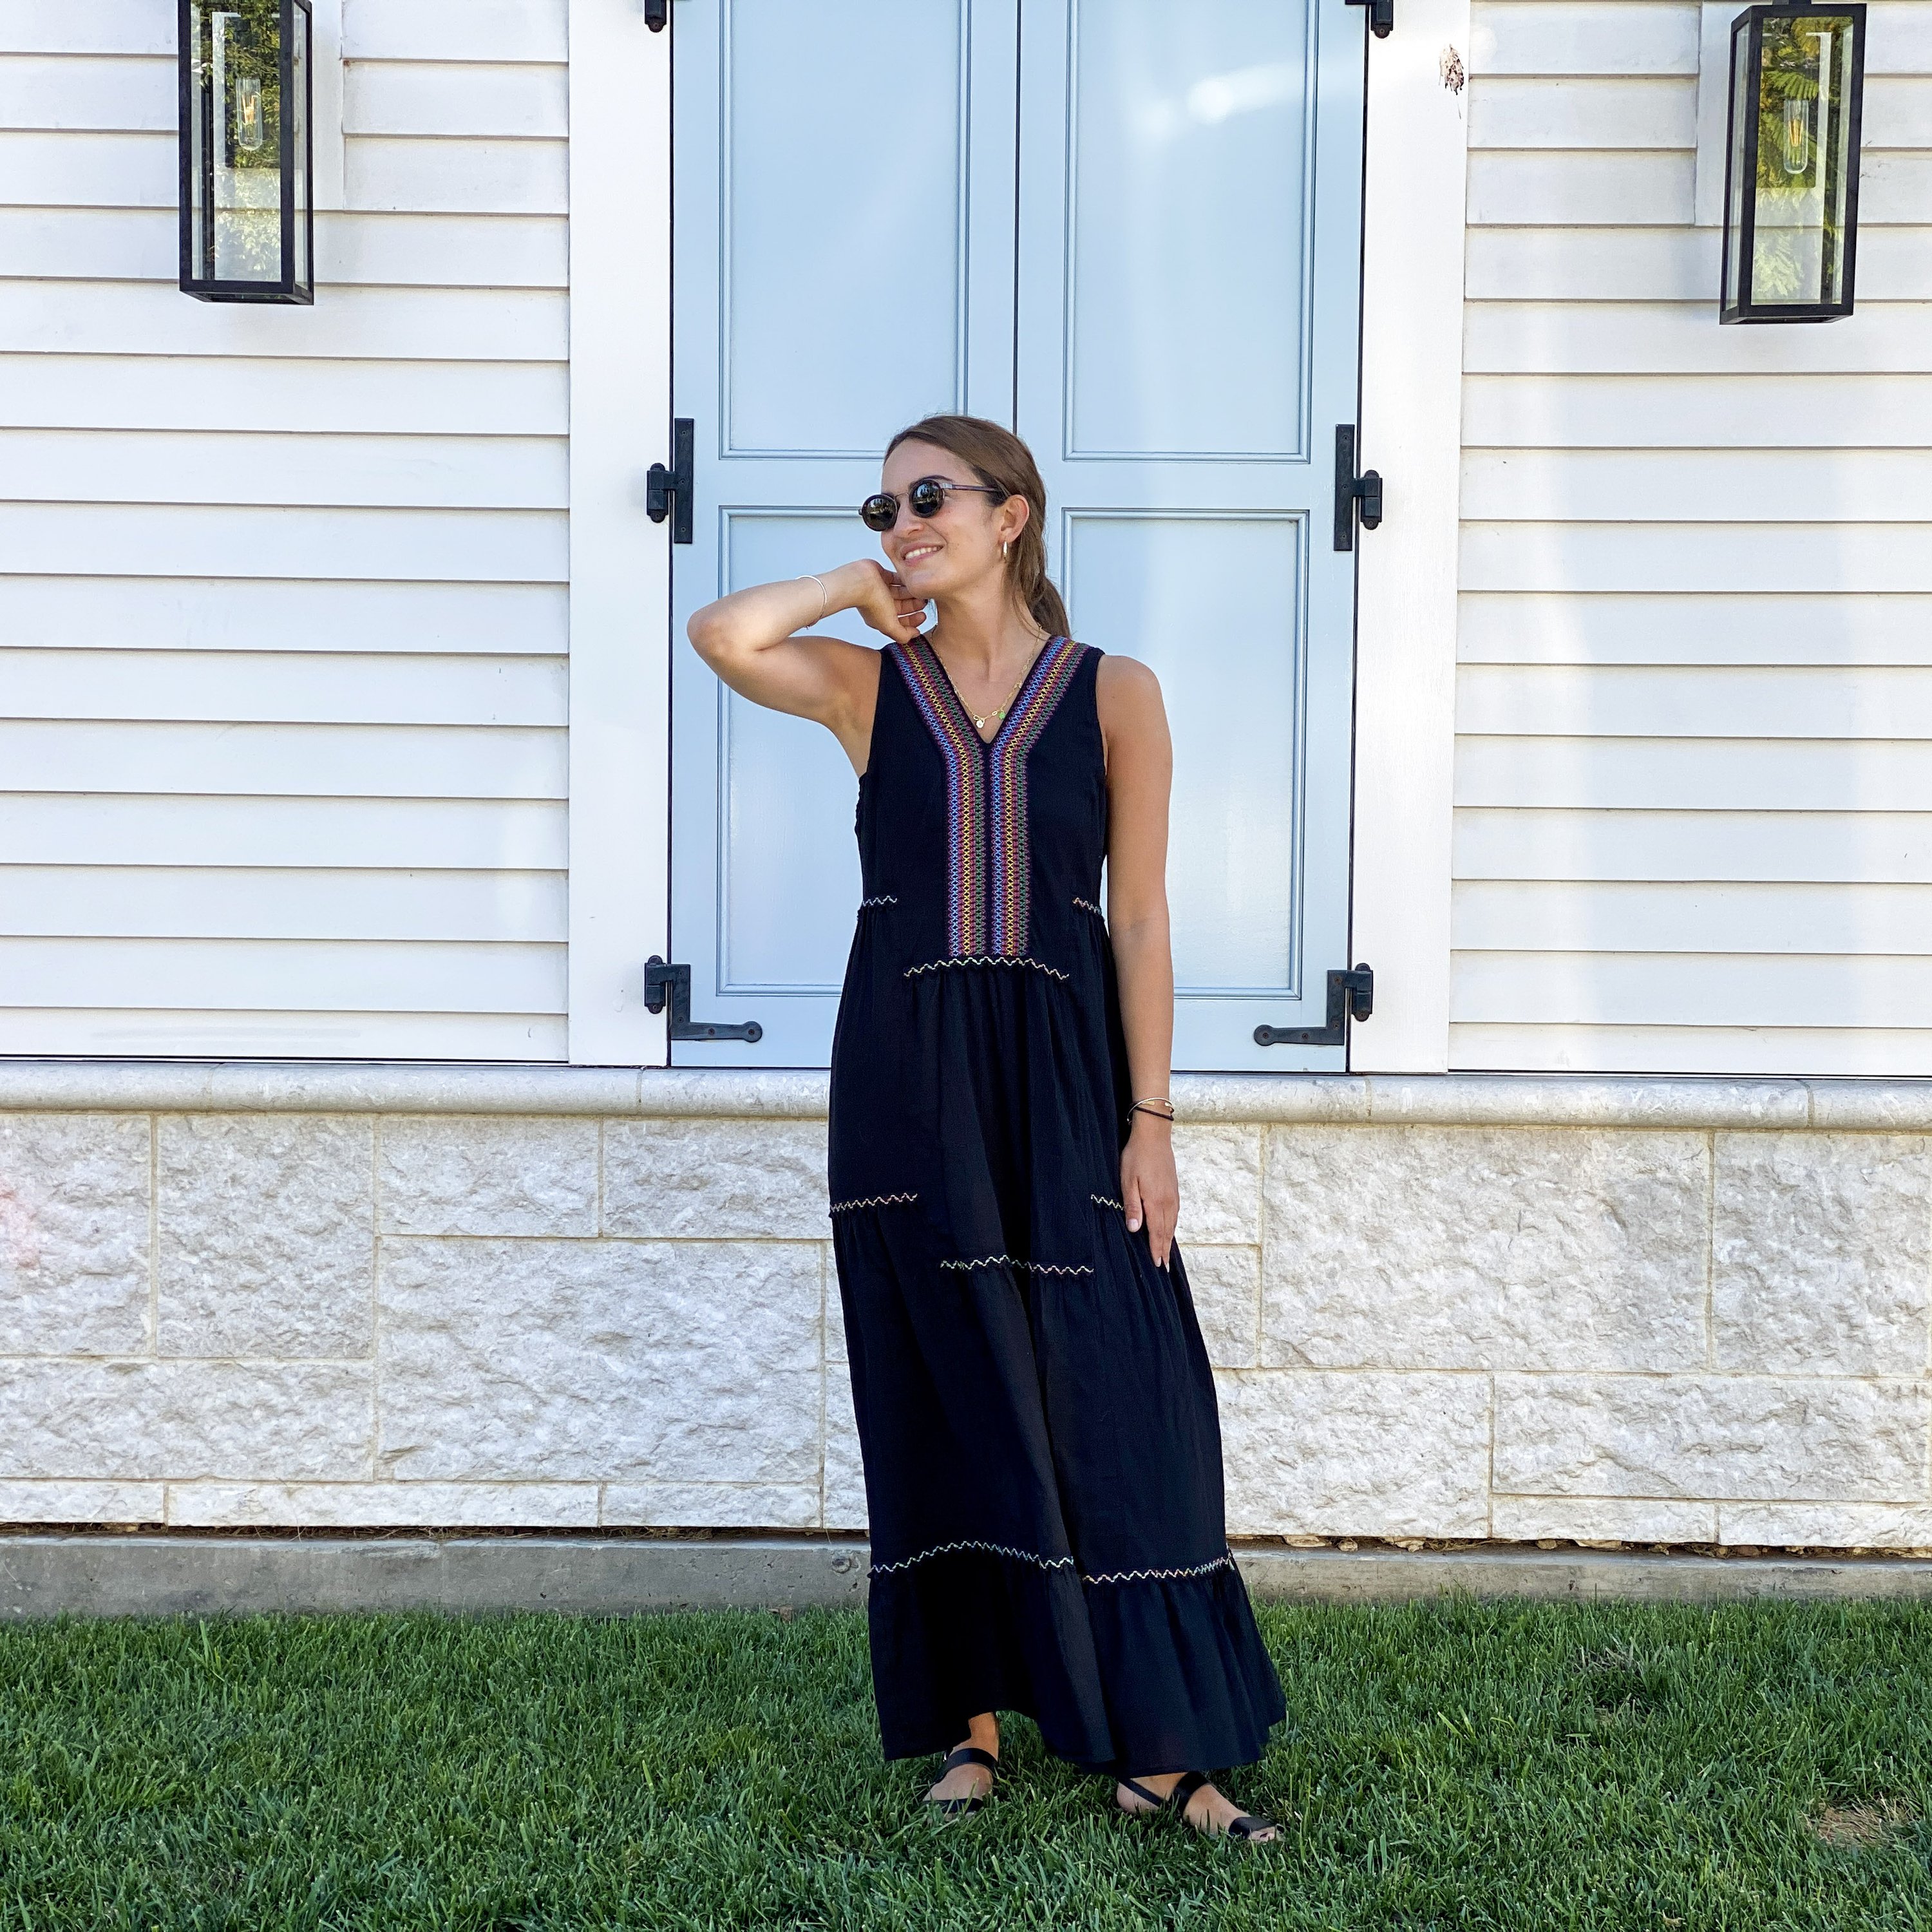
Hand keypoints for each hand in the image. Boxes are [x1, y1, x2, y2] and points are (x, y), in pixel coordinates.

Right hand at [847, 558, 925, 642]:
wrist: (860, 582)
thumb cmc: (872, 603)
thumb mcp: (890, 626)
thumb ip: (902, 635)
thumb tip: (914, 635)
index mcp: (881, 617)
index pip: (901, 621)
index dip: (913, 620)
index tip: (923, 616)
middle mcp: (880, 604)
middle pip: (903, 606)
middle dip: (914, 605)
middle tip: (924, 602)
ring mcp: (880, 589)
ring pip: (901, 592)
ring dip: (911, 593)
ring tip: (921, 592)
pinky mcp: (881, 575)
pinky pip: (896, 577)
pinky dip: (905, 580)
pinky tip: (913, 581)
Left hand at [1120, 1116, 1178, 1267]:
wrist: (1154, 1136)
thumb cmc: (1137, 1156)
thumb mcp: (1128, 1181)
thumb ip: (1132, 1206)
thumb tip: (1135, 1230)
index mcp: (1155, 1202)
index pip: (1157, 1232)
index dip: (1156, 1249)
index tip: (1158, 1265)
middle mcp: (1168, 1201)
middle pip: (1167, 1231)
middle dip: (1165, 1249)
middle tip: (1165, 1267)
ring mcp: (1173, 1194)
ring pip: (1173, 1222)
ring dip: (1169, 1239)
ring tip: (1167, 1253)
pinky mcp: (1174, 1188)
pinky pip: (1175, 1213)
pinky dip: (1172, 1225)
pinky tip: (1170, 1228)